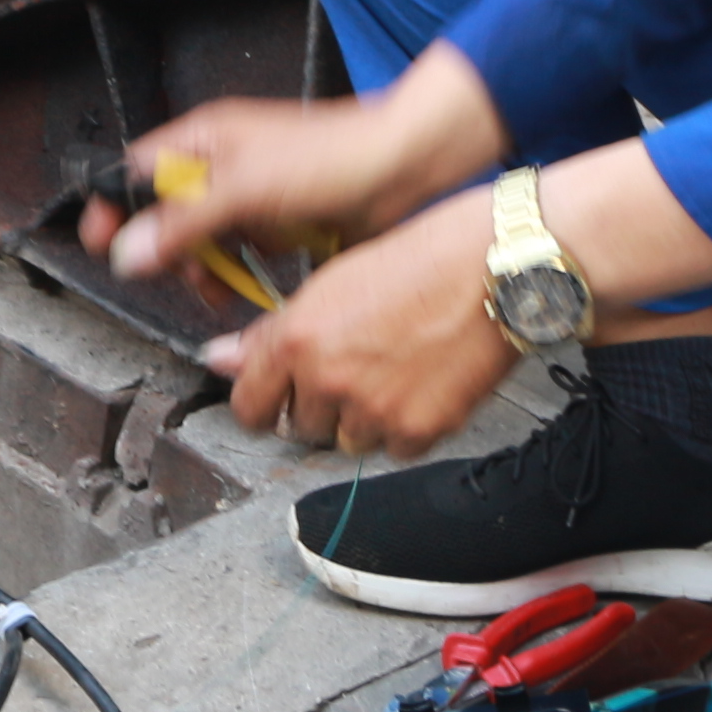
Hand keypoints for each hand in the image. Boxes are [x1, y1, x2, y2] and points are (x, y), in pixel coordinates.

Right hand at [86, 88, 439, 284]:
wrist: (405, 168)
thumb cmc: (331, 156)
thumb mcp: (243, 189)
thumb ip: (181, 222)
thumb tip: (127, 252)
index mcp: (203, 139)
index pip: (134, 171)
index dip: (114, 206)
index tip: (102, 242)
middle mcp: (221, 164)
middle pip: (165, 212)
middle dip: (166, 248)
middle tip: (177, 272)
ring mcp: (249, 194)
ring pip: (201, 239)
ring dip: (202, 267)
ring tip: (215, 286)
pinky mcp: (277, 223)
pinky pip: (239, 253)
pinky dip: (236, 272)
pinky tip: (245, 286)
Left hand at [209, 186, 513, 459]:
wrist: (492, 269)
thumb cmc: (417, 262)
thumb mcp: (329, 283)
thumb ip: (271, 334)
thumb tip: (220, 359)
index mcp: (297, 339)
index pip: (249, 406)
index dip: (261, 403)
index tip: (273, 399)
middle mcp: (328, 380)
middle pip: (301, 427)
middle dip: (319, 405)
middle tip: (354, 367)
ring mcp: (373, 411)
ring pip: (347, 441)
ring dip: (361, 419)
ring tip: (392, 370)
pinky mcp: (418, 431)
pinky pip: (394, 449)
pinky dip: (404, 428)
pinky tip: (420, 384)